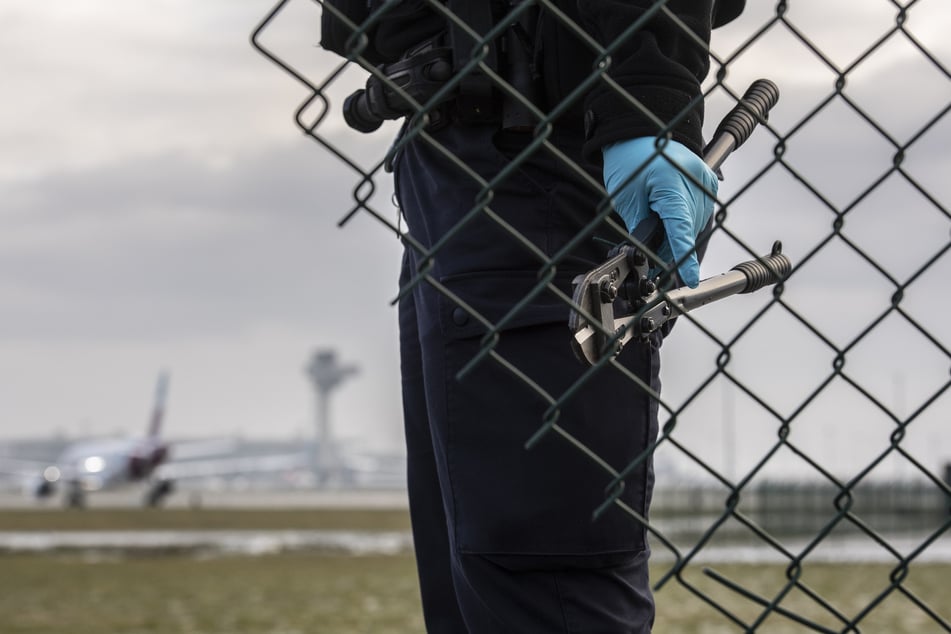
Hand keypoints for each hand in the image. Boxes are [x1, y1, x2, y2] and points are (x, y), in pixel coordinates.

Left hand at [602, 137, 717, 287]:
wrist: (639, 133)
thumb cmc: (629, 162)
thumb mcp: (628, 199)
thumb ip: (642, 229)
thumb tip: (651, 256)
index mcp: (672, 184)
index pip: (681, 230)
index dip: (684, 258)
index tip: (690, 278)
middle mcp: (695, 181)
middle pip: (689, 230)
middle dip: (671, 250)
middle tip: (653, 263)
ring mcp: (706, 180)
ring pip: (697, 225)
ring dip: (680, 237)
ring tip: (660, 242)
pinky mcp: (709, 181)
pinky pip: (701, 213)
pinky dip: (687, 224)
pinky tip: (672, 225)